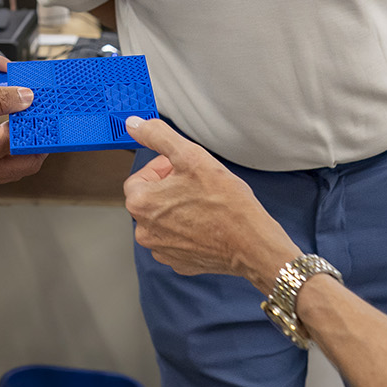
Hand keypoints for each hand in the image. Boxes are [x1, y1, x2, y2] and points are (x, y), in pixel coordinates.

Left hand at [122, 117, 300, 292]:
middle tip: (197, 184)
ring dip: (179, 208)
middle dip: (171, 188)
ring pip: (164, 219)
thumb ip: (157, 136)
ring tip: (204, 203)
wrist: (252, 243)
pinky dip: (189, 230)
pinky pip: (177, 239)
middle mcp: (145, 231)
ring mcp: (161, 250)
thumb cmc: (225, 202)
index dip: (163, 168)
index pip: (140, 177)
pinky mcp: (179, 262)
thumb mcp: (190, 156)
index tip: (182, 168)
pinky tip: (208, 223)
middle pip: (152, 199)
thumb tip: (134, 124)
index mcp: (141, 204)